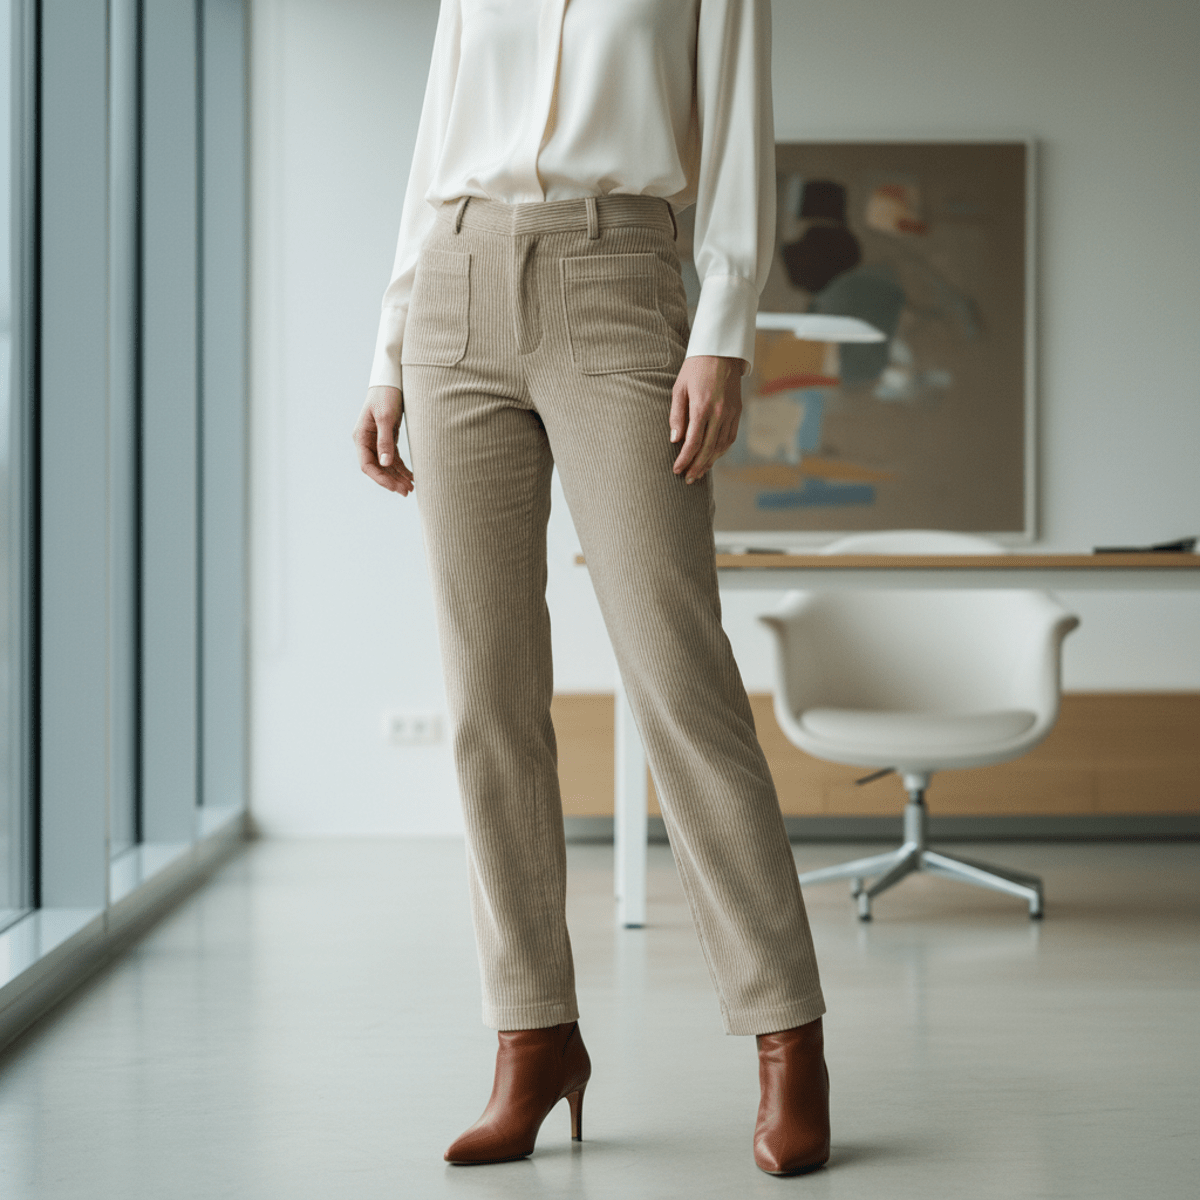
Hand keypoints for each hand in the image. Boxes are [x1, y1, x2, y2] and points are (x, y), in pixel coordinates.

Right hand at [353, 385, 413, 494]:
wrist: (392, 380)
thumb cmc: (386, 395)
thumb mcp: (385, 417)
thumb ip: (385, 441)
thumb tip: (385, 464)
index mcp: (361, 437)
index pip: (367, 465)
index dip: (380, 478)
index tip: (394, 487)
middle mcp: (367, 441)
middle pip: (378, 468)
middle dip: (391, 481)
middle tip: (407, 492)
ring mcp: (377, 440)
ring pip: (387, 465)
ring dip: (398, 477)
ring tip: (411, 488)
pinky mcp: (388, 438)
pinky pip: (393, 457)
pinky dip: (402, 467)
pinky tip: (411, 476)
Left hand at [669, 355, 743, 483]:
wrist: (721, 352)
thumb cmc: (694, 369)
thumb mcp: (679, 388)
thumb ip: (677, 415)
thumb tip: (675, 440)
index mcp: (702, 406)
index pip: (693, 442)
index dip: (685, 459)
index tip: (677, 469)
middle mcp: (719, 412)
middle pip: (708, 449)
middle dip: (697, 467)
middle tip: (688, 479)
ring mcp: (731, 413)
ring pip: (721, 446)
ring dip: (710, 462)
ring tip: (698, 473)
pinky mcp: (738, 412)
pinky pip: (730, 438)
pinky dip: (721, 451)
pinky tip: (712, 458)